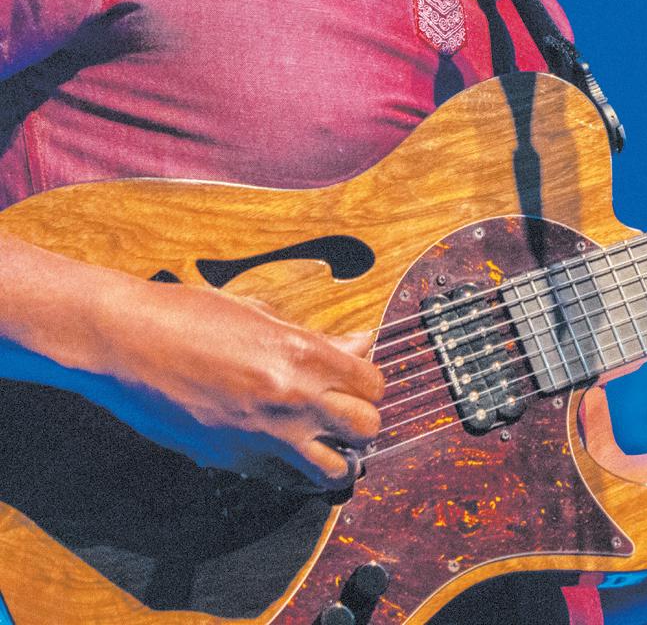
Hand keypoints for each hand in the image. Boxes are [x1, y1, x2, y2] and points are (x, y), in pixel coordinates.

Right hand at [85, 278, 384, 489]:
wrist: (126, 342)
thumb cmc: (189, 316)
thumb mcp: (262, 315)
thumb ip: (316, 339)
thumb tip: (359, 344)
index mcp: (304, 355)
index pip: (373, 385)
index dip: (369, 385)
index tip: (357, 383)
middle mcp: (291, 399)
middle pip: (366, 429)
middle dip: (362, 423)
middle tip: (345, 415)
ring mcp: (262, 436)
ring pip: (333, 470)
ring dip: (336, 457)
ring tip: (324, 443)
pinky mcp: (231, 460)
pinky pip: (283, 479)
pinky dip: (292, 472)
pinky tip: (284, 454)